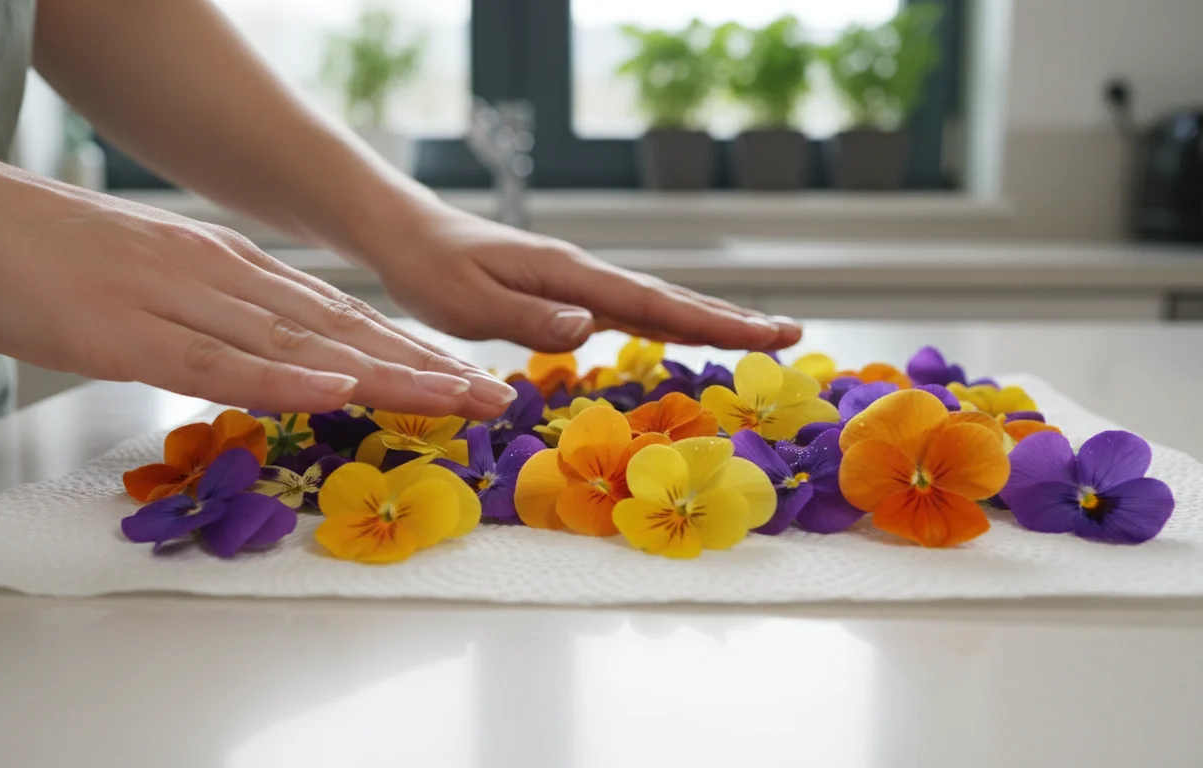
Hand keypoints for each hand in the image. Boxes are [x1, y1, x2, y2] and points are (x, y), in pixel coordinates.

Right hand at [0, 147, 516, 419]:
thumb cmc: (48, 257)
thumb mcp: (154, 287)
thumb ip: (214, 323)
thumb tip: (265, 359)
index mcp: (230, 271)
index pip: (339, 320)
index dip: (409, 352)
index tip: (466, 380)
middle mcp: (223, 280)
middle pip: (342, 332)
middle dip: (425, 368)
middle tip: (495, 398)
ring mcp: (178, 302)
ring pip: (301, 346)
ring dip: (386, 375)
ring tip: (456, 399)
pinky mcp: (125, 332)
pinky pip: (214, 361)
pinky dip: (280, 379)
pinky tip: (335, 392)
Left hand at [363, 202, 801, 352]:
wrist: (409, 237)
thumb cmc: (433, 270)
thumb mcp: (470, 302)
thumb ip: (531, 316)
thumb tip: (593, 327)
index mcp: (571, 275)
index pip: (655, 303)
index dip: (713, 323)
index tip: (767, 333)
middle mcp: (585, 276)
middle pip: (672, 299)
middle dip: (733, 318)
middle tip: (793, 334)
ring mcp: (579, 283)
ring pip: (657, 304)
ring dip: (709, 319)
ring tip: (760, 334)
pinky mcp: (566, 293)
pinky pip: (630, 312)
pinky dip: (669, 322)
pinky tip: (685, 332)